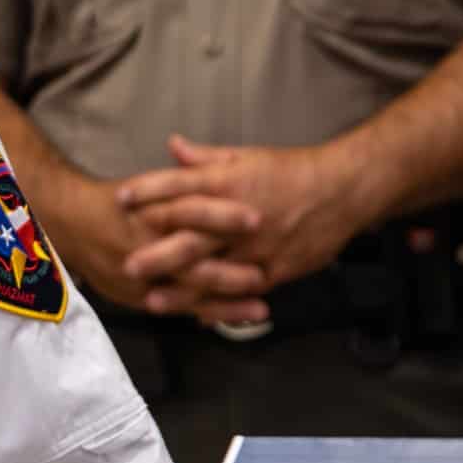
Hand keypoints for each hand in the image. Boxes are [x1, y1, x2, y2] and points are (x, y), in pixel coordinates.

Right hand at [45, 170, 265, 320]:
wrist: (66, 225)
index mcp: (150, 210)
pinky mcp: (140, 297)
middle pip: (190, 259)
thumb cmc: (113, 204)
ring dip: (224, 302)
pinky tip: (233, 321)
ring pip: (187, 292)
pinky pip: (178, 309)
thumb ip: (180, 176)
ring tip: (259, 309)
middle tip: (262, 275)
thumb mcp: (146, 185)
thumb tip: (200, 156)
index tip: (257, 218)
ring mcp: (143, 275)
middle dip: (227, 271)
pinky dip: (205, 314)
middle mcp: (146, 245)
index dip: (224, 215)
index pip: (191, 210)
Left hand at [116, 135, 374, 320]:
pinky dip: (219, 305)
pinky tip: (197, 316)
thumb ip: (207, 157)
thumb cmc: (293, 170)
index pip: (181, 185)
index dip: (148, 191)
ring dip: (182, 289)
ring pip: (214, 271)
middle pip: (191, 236)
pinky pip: (241, 291)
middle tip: (126, 263)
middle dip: (157, 252)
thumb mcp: (249, 156)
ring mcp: (257, 246)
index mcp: (231, 182)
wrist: (343, 190)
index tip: (119, 198)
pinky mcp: (275, 269)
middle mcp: (239, 216)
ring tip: (153, 300)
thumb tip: (172, 146)